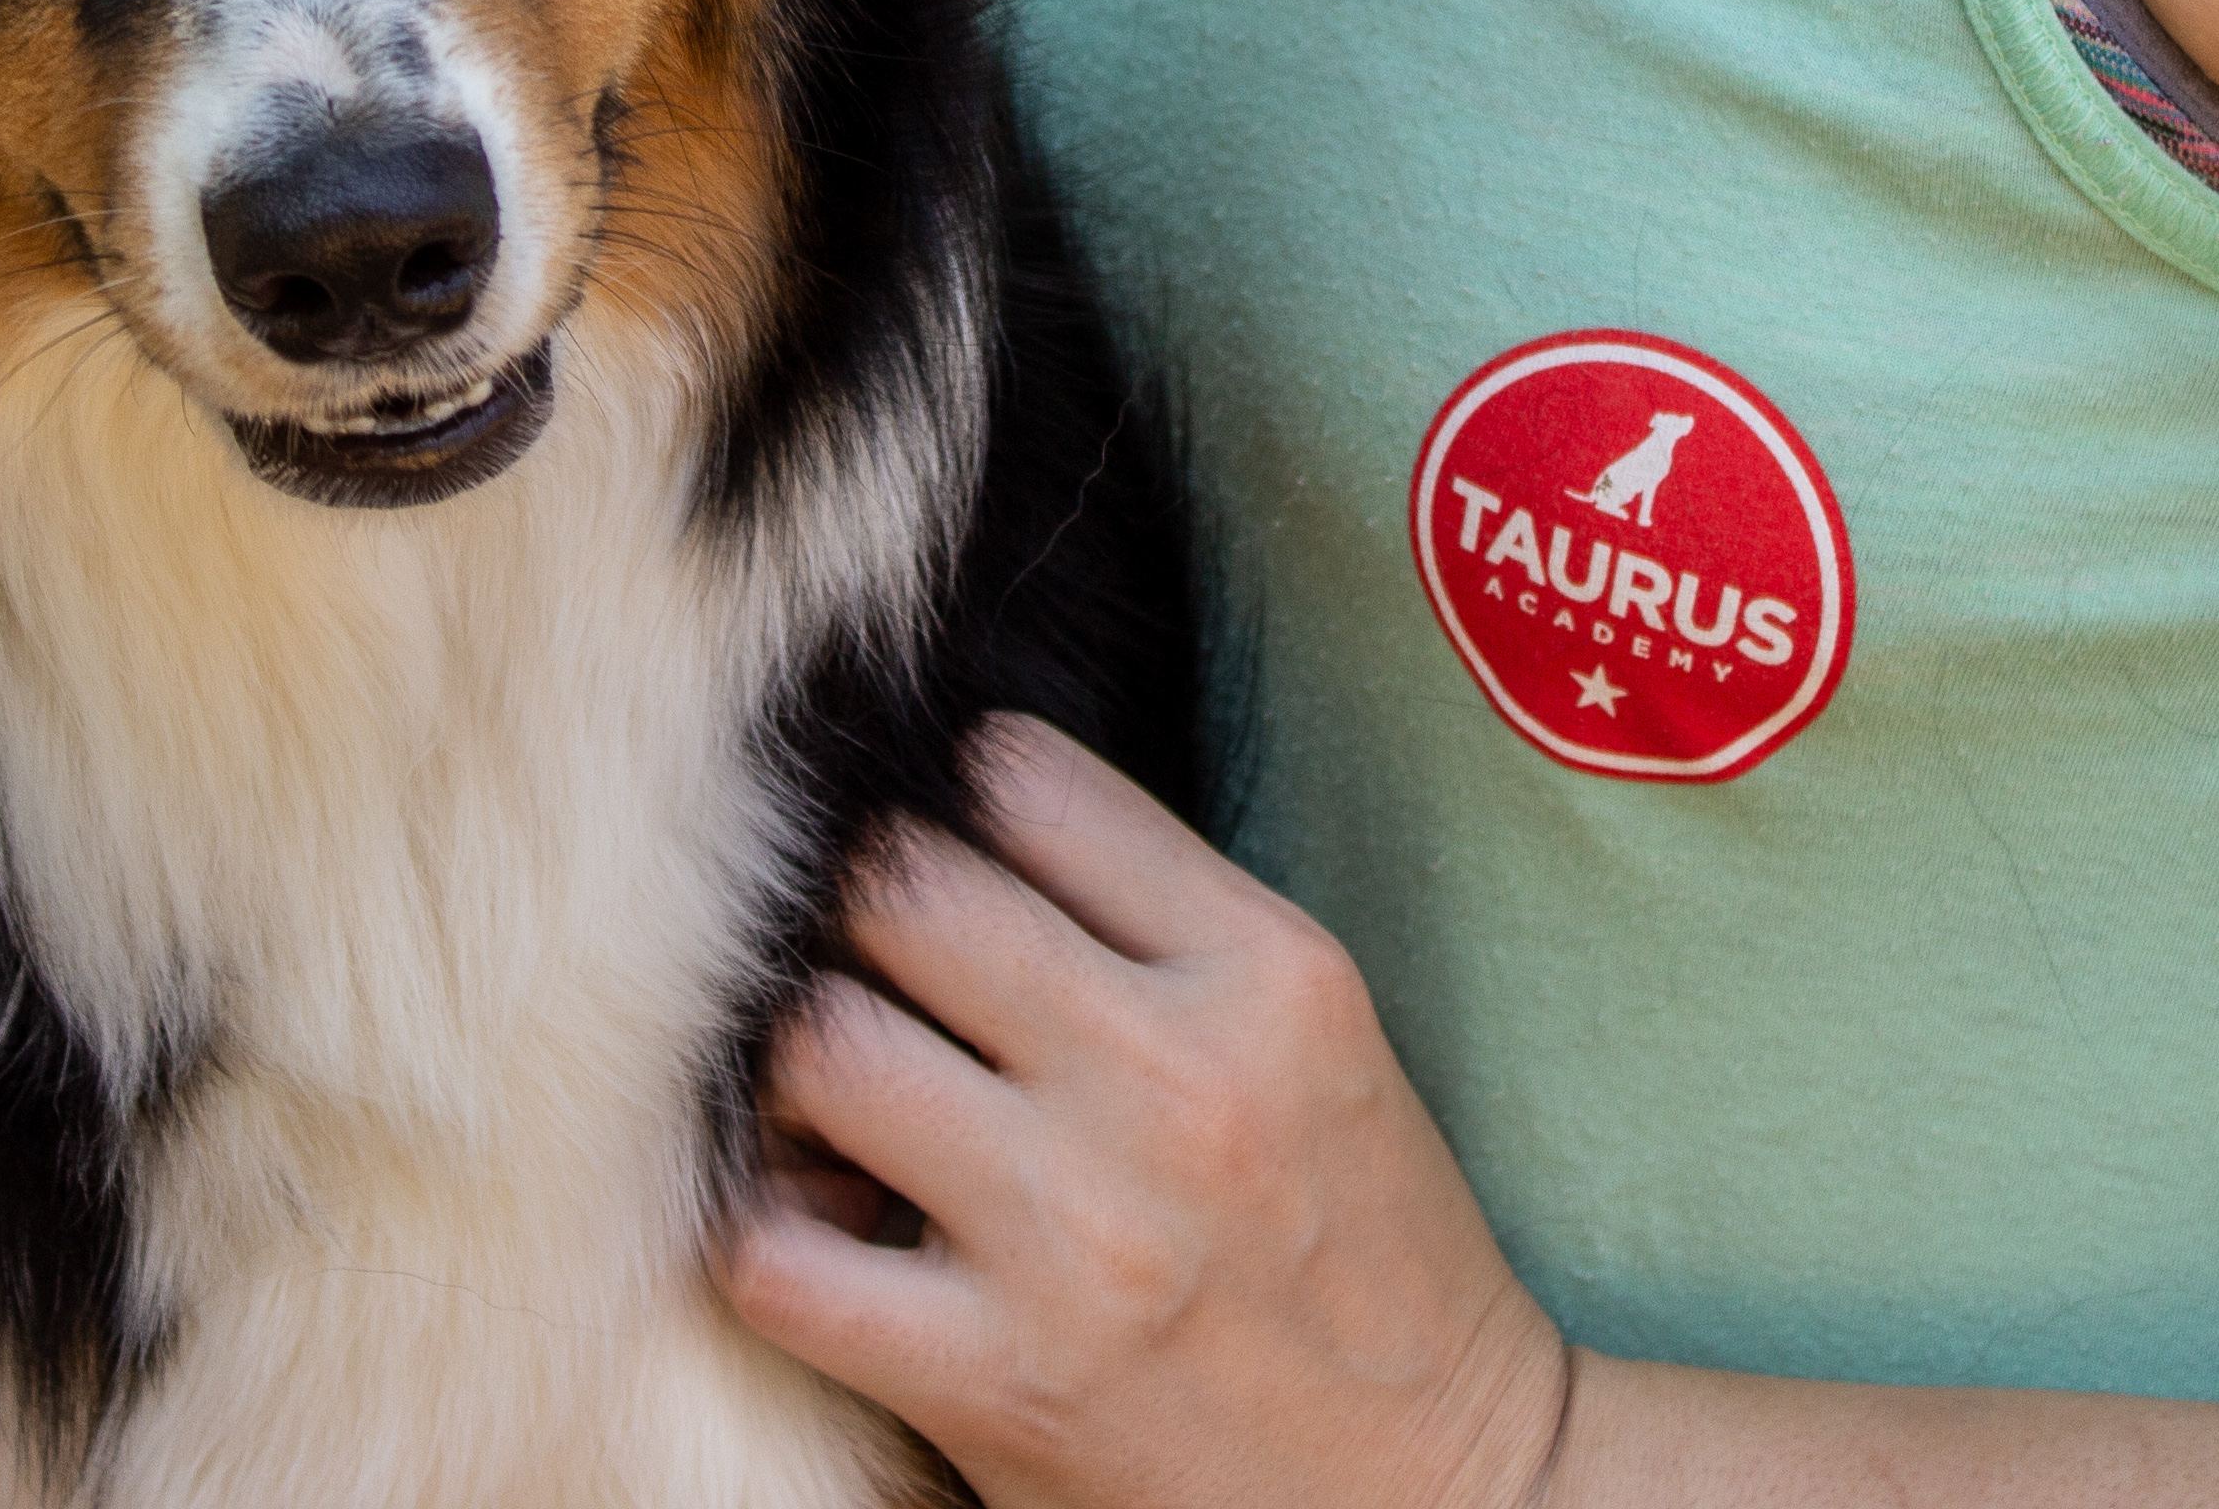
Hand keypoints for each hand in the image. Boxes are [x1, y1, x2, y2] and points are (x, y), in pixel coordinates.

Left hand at [718, 716, 1574, 1508]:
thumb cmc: (1367, 1251)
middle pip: (898, 888)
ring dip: (801, 1068)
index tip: (952, 866)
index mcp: (1269, 975)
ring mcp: (1080, 1233)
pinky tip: (819, 1231)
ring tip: (840, 1109)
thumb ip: (1163, 919)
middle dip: (860, 921)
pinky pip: (774, 1255)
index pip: (1021, 781)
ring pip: (819, 1045)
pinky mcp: (1001, 1380)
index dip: (953, 807)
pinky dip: (764, 1231)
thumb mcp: (1317, 1036)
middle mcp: (1174, 1082)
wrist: (1453, 1497)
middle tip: (877, 982)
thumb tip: (955, 817)